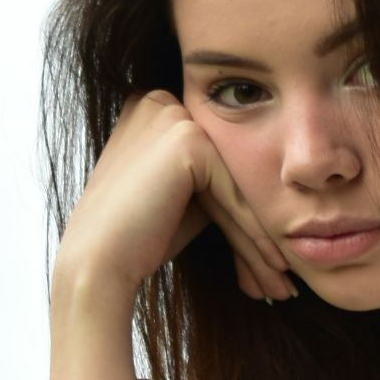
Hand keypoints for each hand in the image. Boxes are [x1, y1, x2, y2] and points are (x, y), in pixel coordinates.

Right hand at [54, 90, 295, 302]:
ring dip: (262, 236)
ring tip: (282, 279)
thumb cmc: (137, 236)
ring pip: (235, 183)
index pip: (216, 158)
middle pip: (227, 169)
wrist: (98, 263)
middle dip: (256, 224)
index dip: (243, 209)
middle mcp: (160, 100)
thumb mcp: (182, 194)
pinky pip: (232, 193)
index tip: (268, 252)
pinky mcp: (185, 139)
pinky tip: (272, 265)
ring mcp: (172, 115)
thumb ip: (213, 175)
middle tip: (281, 271)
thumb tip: (267, 181)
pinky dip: (254, 233)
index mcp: (152, 106)